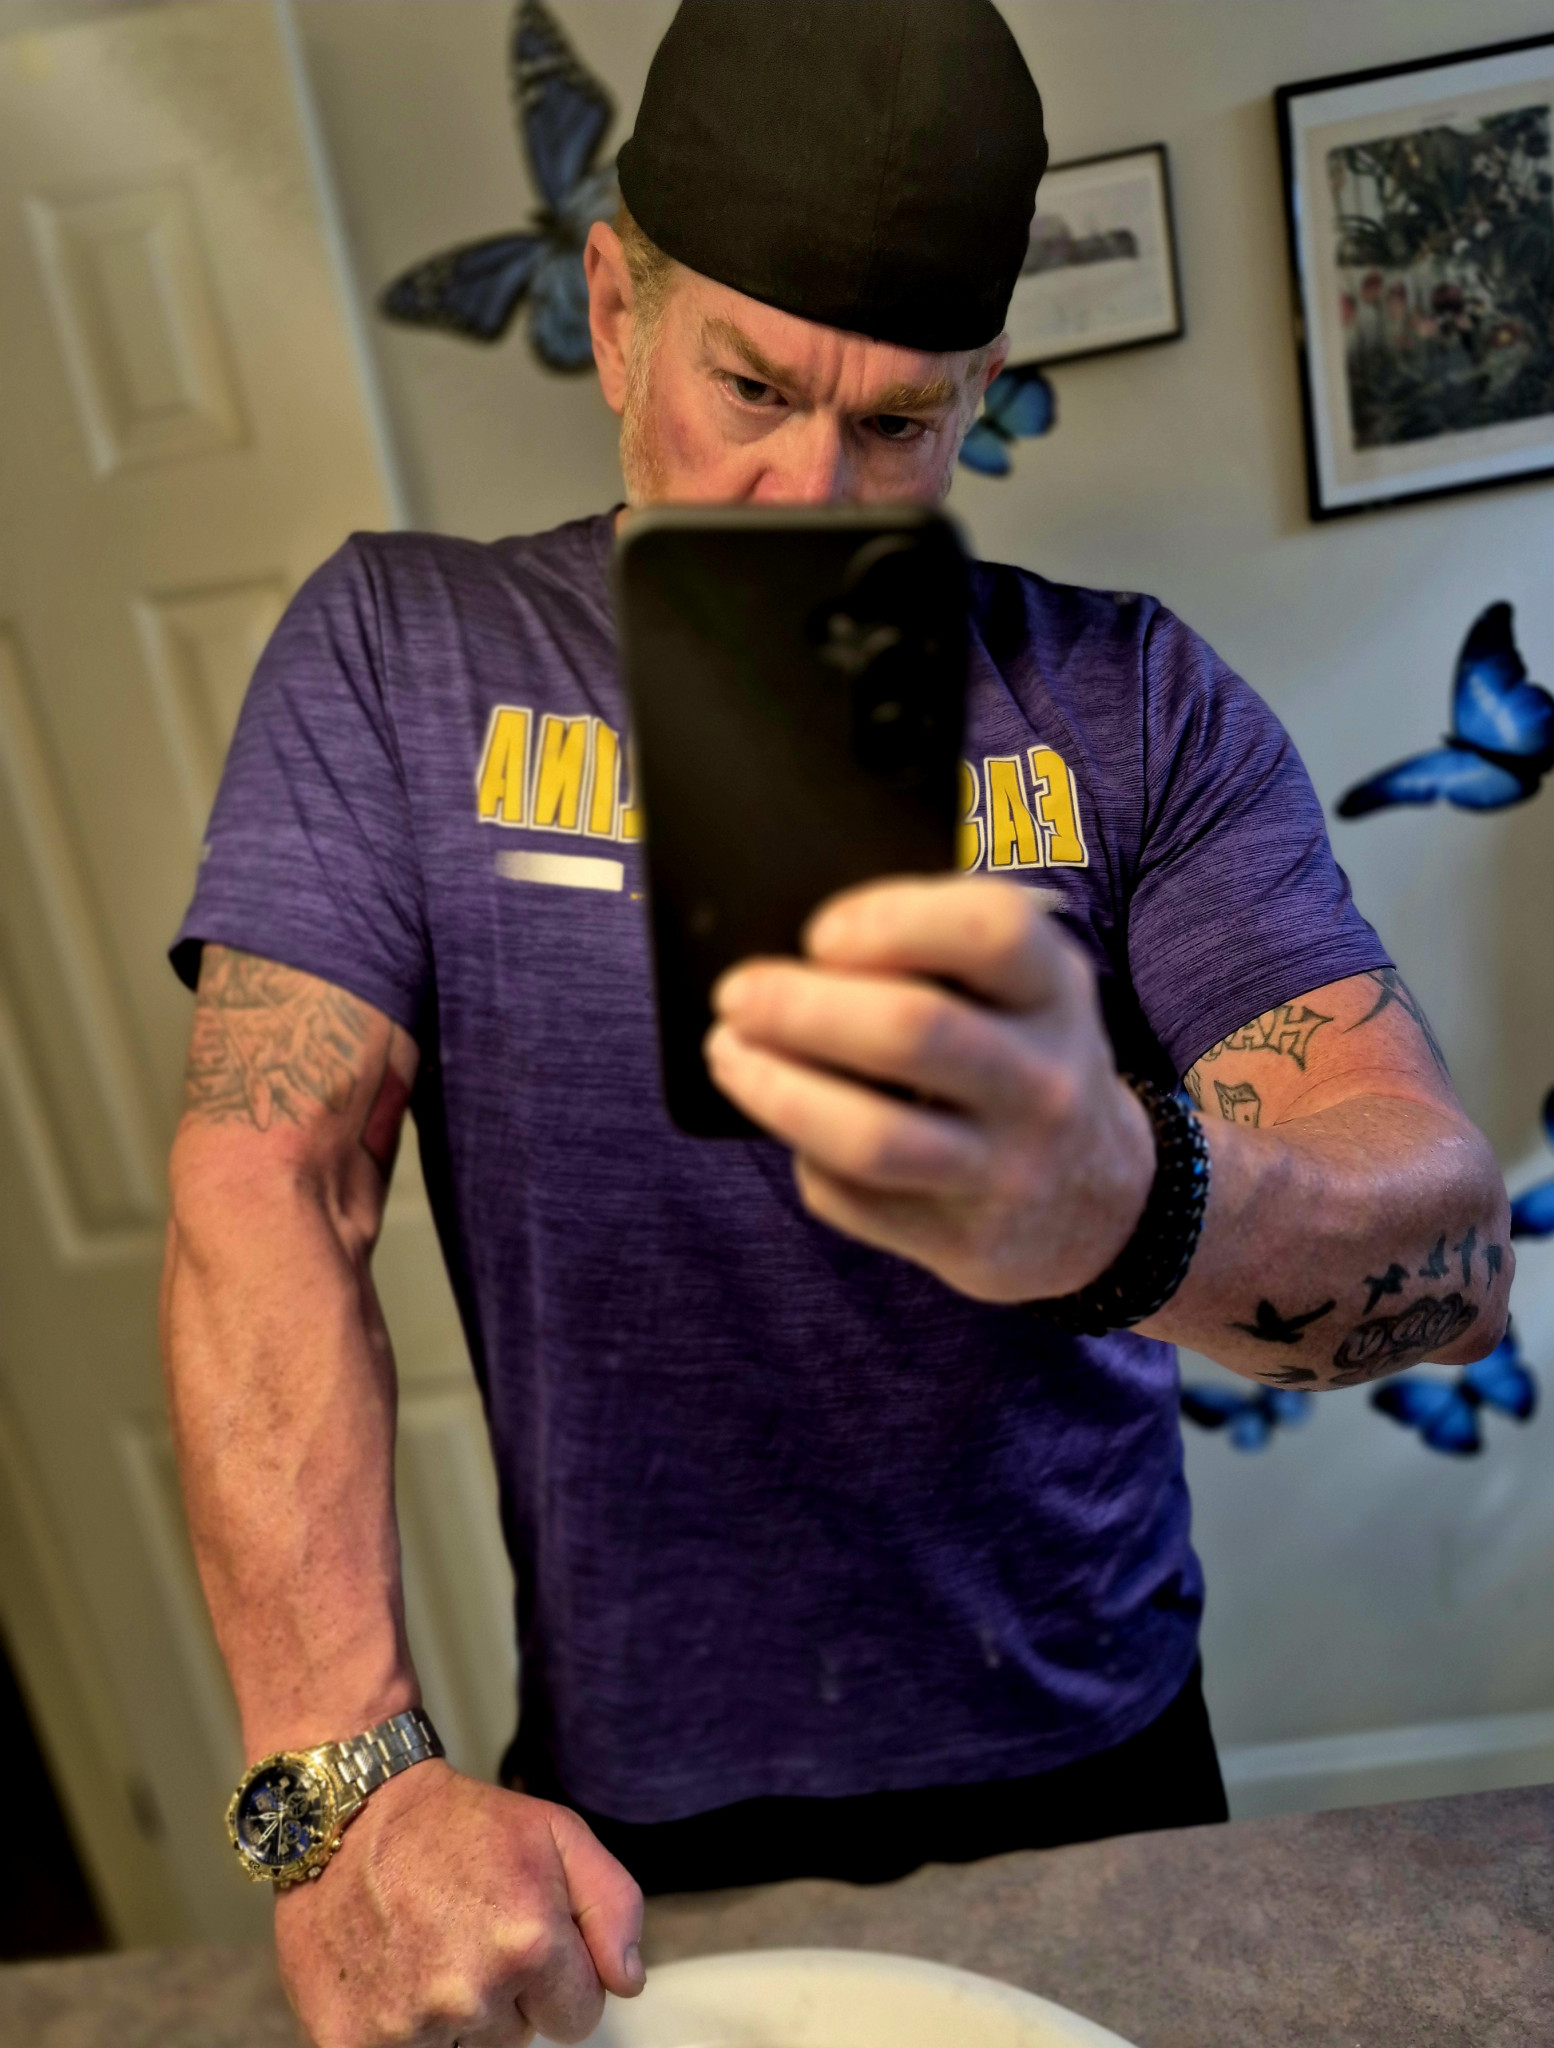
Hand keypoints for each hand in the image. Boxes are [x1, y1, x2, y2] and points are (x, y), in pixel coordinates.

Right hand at [275, 1761, 643, 2047]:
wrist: (353, 1814)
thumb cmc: (461, 1824)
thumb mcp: (557, 1833)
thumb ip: (612, 1905)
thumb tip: (627, 1982)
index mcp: (529, 1942)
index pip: (579, 2018)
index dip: (557, 1978)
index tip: (525, 1937)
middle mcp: (470, 1991)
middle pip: (518, 2038)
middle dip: (503, 1995)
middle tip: (467, 1932)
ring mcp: (407, 2024)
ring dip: (454, 2015)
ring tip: (428, 1947)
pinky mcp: (350, 2042)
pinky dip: (403, 2029)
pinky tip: (393, 1975)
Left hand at [705, 875, 1154, 1302]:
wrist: (1096, 1200)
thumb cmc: (1015, 1058)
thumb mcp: (1017, 991)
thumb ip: (932, 956)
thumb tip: (790, 955)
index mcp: (1055, 990)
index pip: (990, 932)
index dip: (891, 921)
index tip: (820, 932)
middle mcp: (1044, 1080)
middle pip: (913, 1030)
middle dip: (801, 1006)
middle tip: (735, 994)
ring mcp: (1007, 1169)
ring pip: (872, 1136)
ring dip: (777, 1089)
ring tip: (727, 1053)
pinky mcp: (964, 1242)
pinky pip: (852, 1197)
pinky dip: (803, 1153)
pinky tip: (785, 1119)